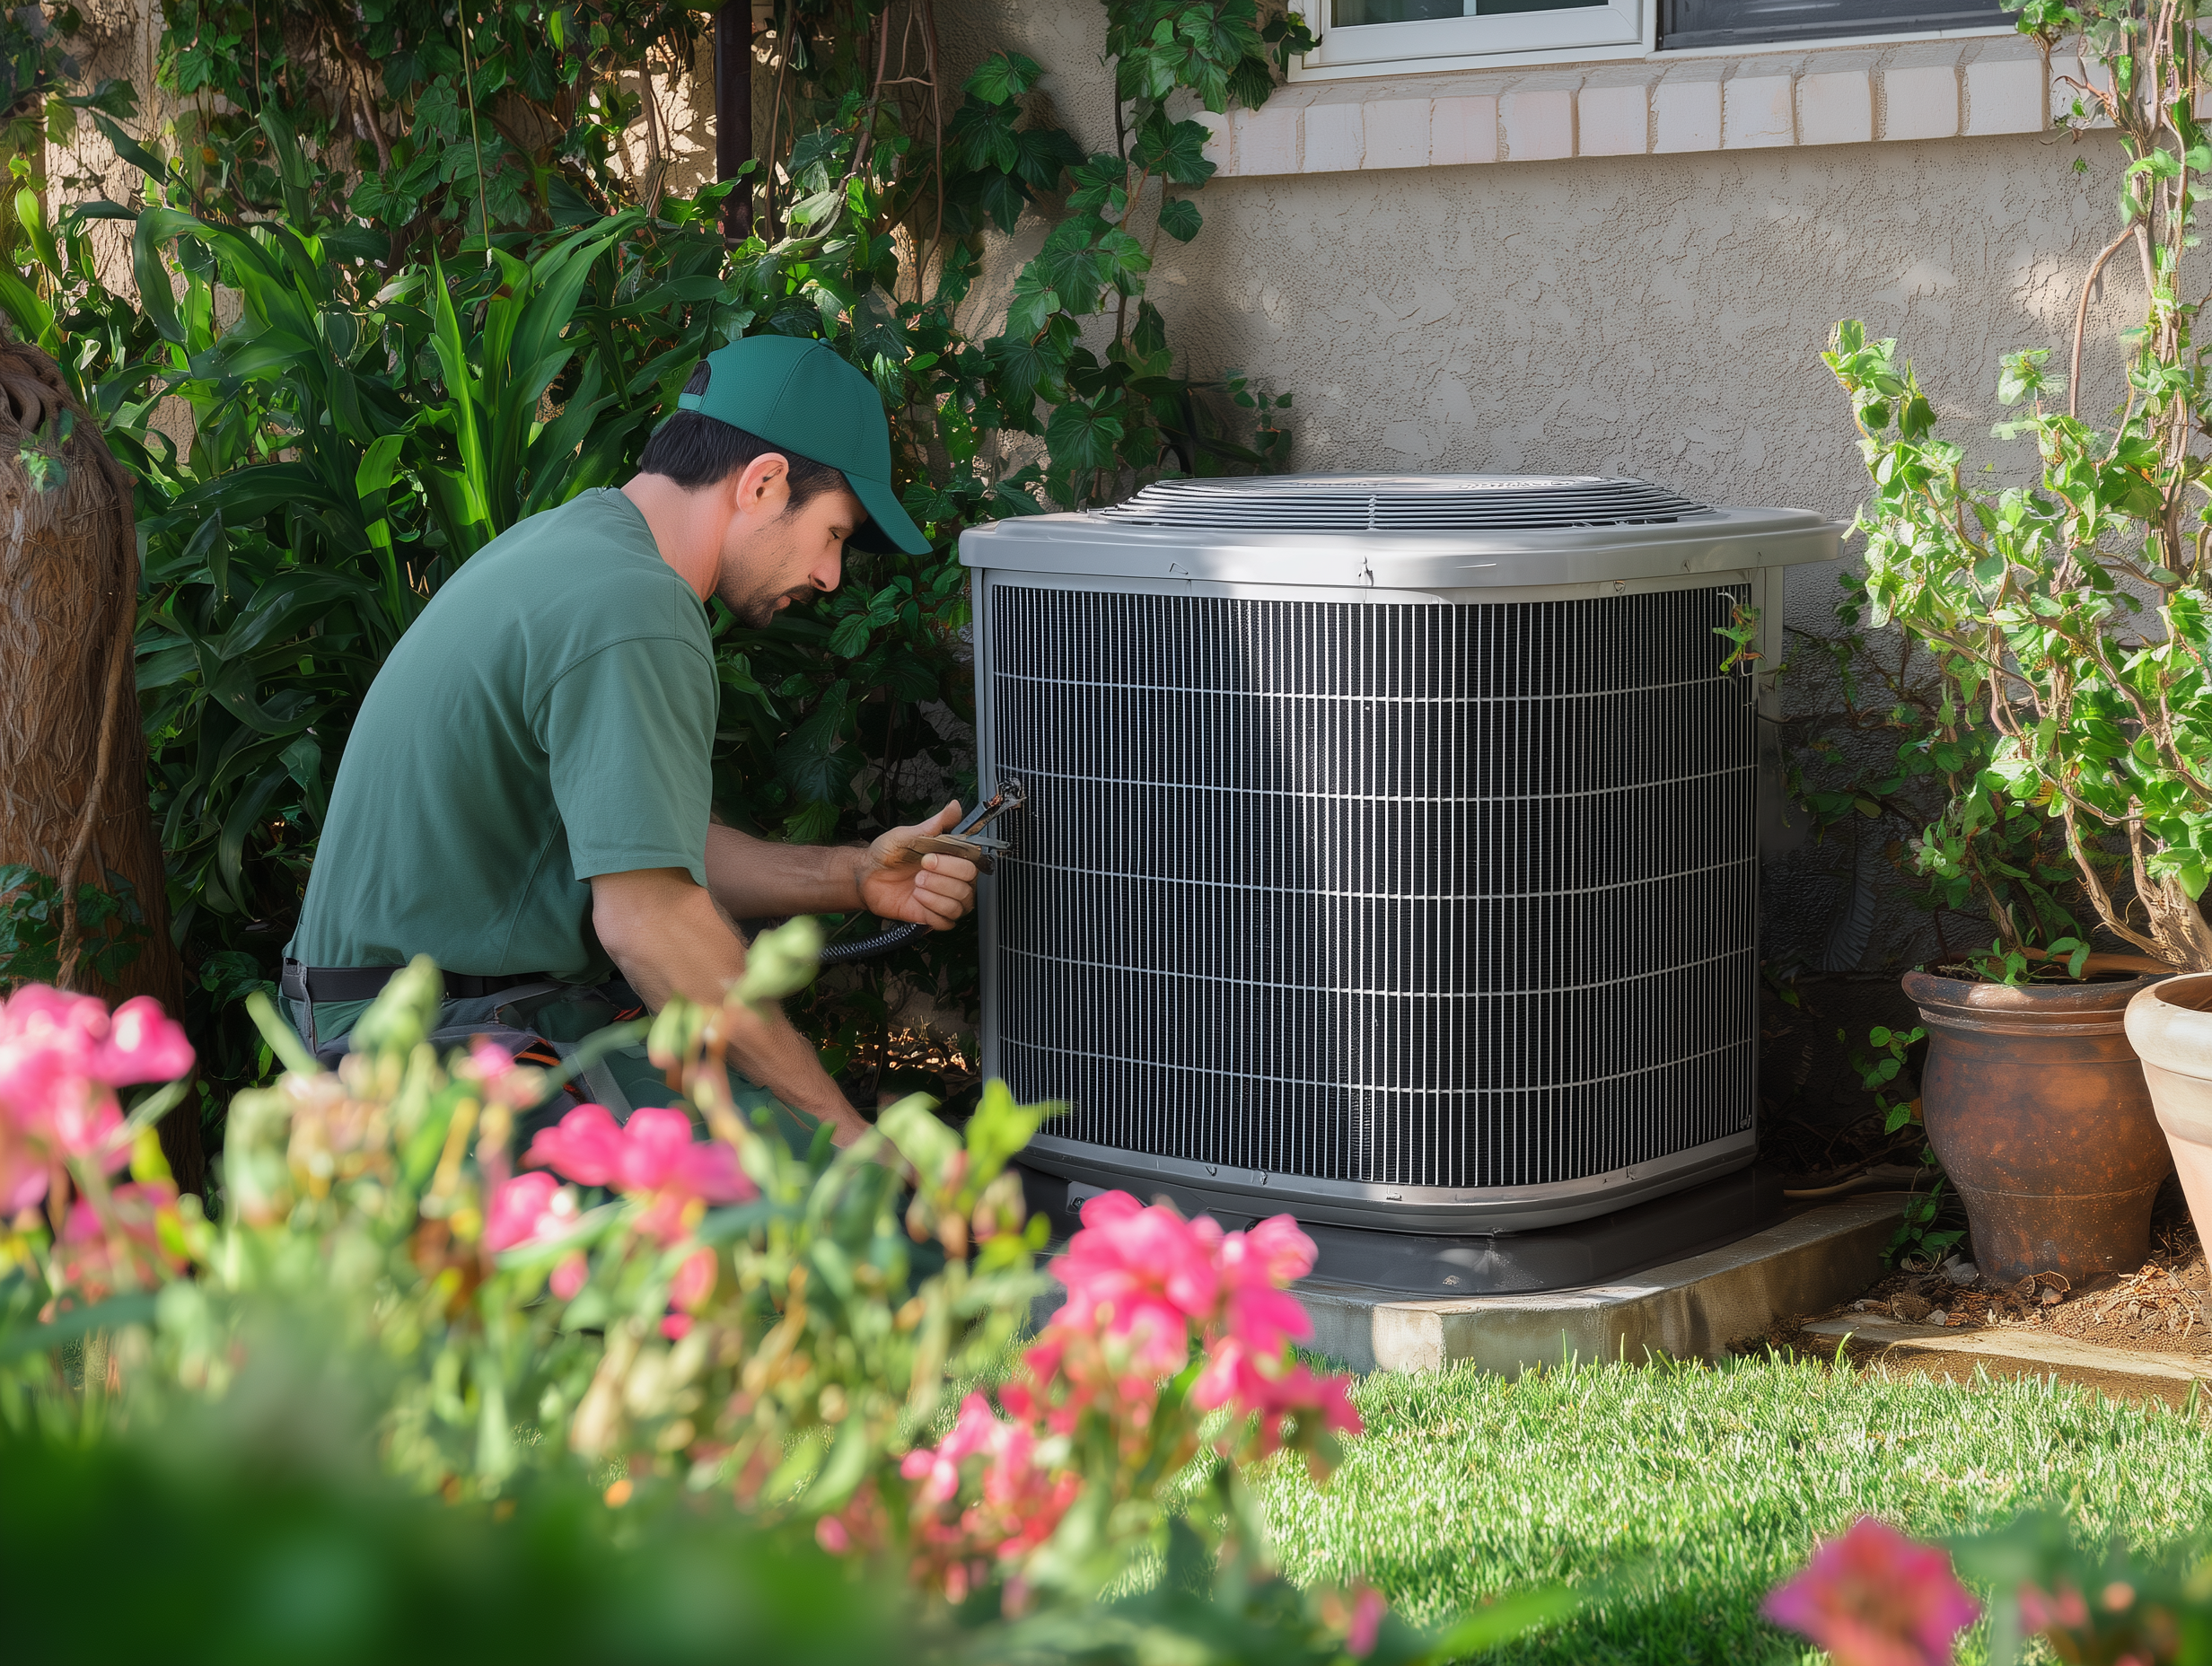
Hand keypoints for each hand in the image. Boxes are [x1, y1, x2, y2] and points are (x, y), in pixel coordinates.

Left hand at [854, 801, 978, 929]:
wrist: (866, 876)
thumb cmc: (887, 854)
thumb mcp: (908, 834)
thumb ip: (935, 824)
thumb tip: (955, 806)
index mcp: (951, 859)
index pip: (972, 864)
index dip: (952, 863)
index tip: (929, 857)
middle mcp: (952, 880)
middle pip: (969, 885)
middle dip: (942, 879)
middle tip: (920, 872)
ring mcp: (944, 899)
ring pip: (960, 905)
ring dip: (936, 895)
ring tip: (916, 886)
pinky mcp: (933, 917)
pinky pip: (947, 922)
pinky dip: (932, 911)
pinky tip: (917, 900)